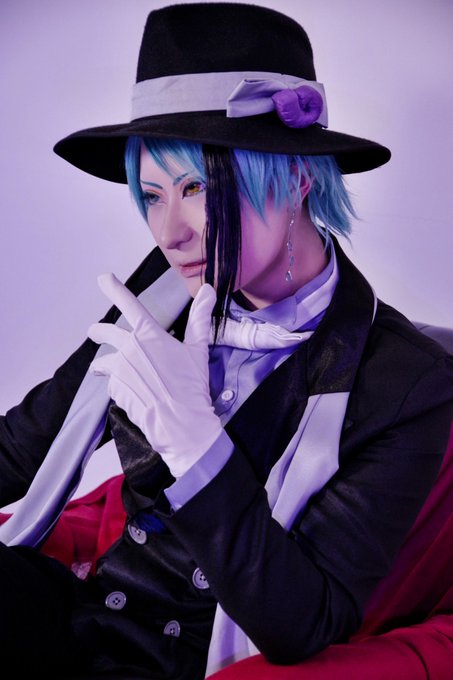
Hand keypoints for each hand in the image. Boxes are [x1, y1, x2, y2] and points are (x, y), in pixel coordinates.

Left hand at [87, 273, 221, 477]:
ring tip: (107, 370)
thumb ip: (199, 319)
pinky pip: (112, 383)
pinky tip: (133, 393)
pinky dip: (119, 386)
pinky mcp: (115, 389)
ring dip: (104, 365)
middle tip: (94, 333)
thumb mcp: (198, 350)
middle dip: (97, 331)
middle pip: (105, 332)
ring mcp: (119, 369)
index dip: (115, 289)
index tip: (103, 278)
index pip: (129, 305)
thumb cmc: (191, 385)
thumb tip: (208, 290)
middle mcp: (130, 347)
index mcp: (150, 334)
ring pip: (103, 362)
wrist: (180, 423)